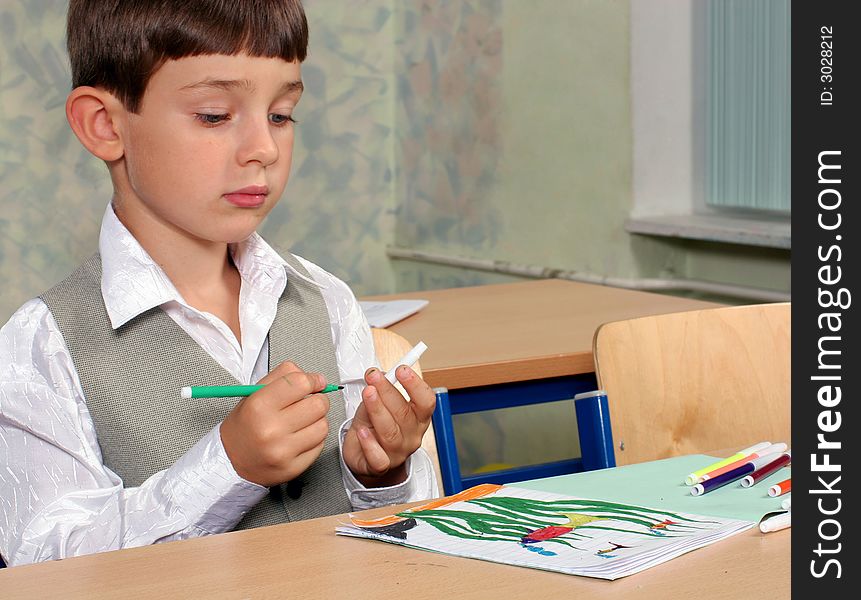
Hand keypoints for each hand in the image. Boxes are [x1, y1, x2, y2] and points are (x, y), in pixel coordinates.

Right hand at [220, 361, 329, 486]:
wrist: (231, 461)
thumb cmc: (245, 425)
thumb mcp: (254, 393)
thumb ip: (283, 376)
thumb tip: (317, 379)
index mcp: (258, 406)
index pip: (301, 383)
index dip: (313, 380)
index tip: (315, 382)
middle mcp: (271, 429)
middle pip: (318, 404)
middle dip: (317, 400)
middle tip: (307, 403)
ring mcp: (283, 451)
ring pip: (323, 425)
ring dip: (317, 420)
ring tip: (301, 422)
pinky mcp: (293, 467)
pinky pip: (320, 445)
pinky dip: (314, 438)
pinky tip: (300, 437)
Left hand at [342, 365, 435, 487]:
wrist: (365, 456)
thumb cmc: (375, 427)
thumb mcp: (379, 404)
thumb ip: (379, 390)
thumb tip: (377, 374)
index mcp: (418, 418)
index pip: (426, 401)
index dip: (415, 384)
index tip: (401, 369)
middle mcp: (412, 436)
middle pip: (405, 413)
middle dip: (388, 391)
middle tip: (374, 376)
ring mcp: (398, 452)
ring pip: (390, 432)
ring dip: (377, 410)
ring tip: (367, 394)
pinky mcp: (380, 466)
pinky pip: (378, 457)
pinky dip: (368, 443)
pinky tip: (361, 430)